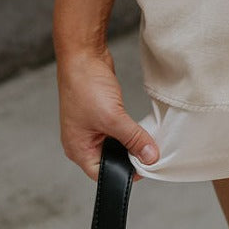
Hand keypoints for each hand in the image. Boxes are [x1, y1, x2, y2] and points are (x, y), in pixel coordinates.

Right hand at [56, 46, 158, 180]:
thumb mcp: (113, 117)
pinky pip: (117, 128)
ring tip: (146, 139)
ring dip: (130, 141)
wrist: (82, 55)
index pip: (102, 173)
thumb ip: (132, 139)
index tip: (146, 167)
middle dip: (129, 156)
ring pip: (115, 143)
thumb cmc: (85, 86)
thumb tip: (150, 156)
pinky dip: (128, 129)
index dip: (123, 173)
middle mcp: (82, 140)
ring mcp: (91, 126)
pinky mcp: (100, 113)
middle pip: (110, 159)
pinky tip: (139, 126)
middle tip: (149, 153)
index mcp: (78, 149)